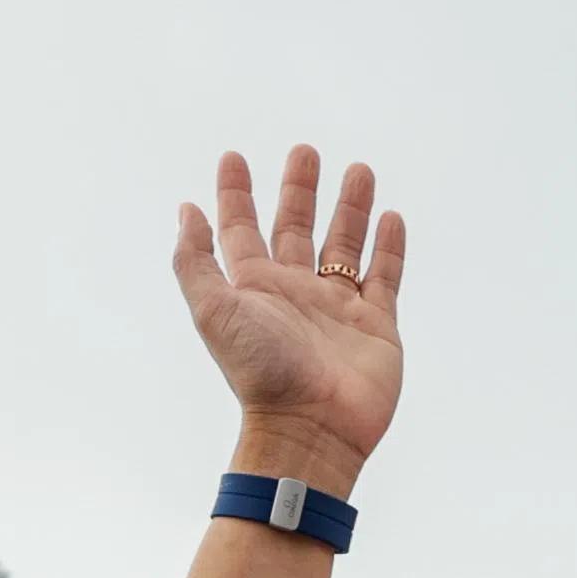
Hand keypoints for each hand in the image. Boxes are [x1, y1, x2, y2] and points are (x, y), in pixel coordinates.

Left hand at [169, 144, 403, 483]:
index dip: (235, 194)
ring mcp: (337, 309)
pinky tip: (391, 218)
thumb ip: (195, 260)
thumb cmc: (259, 371)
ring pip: (344, 245)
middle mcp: (295, 293)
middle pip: (297, 228)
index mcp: (255, 288)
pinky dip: (388, 248)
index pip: (243, 229)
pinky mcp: (376, 325)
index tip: (233, 157)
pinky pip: (384, 277)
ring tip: (359, 169)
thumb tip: (186, 211)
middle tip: (305, 151)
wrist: (312, 426)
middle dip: (300, 190)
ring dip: (350, 208)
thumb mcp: (212, 310)